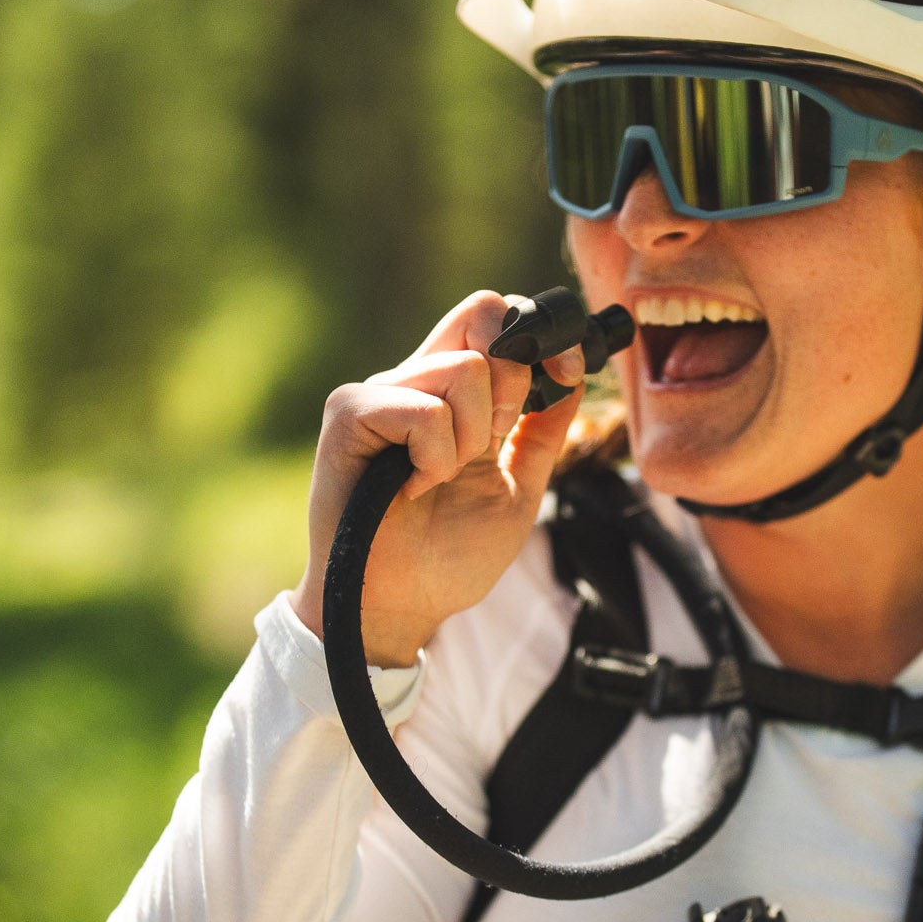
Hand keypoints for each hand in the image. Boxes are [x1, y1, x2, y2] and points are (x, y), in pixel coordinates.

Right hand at [290, 289, 586, 665]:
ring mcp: (380, 393)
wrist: (398, 607)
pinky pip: (423, 410)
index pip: (496, 317)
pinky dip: (435, 458)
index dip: (542, 334)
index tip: (569, 373)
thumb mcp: (518, 489)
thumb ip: (542, 433)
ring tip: (440, 481)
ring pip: (464, 371)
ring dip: (472, 439)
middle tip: (488, 445)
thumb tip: (572, 374)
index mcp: (452, 394)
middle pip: (483, 314)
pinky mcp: (349, 414)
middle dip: (513, 384)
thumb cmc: (448, 558)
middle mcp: (415, 381)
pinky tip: (415, 487)